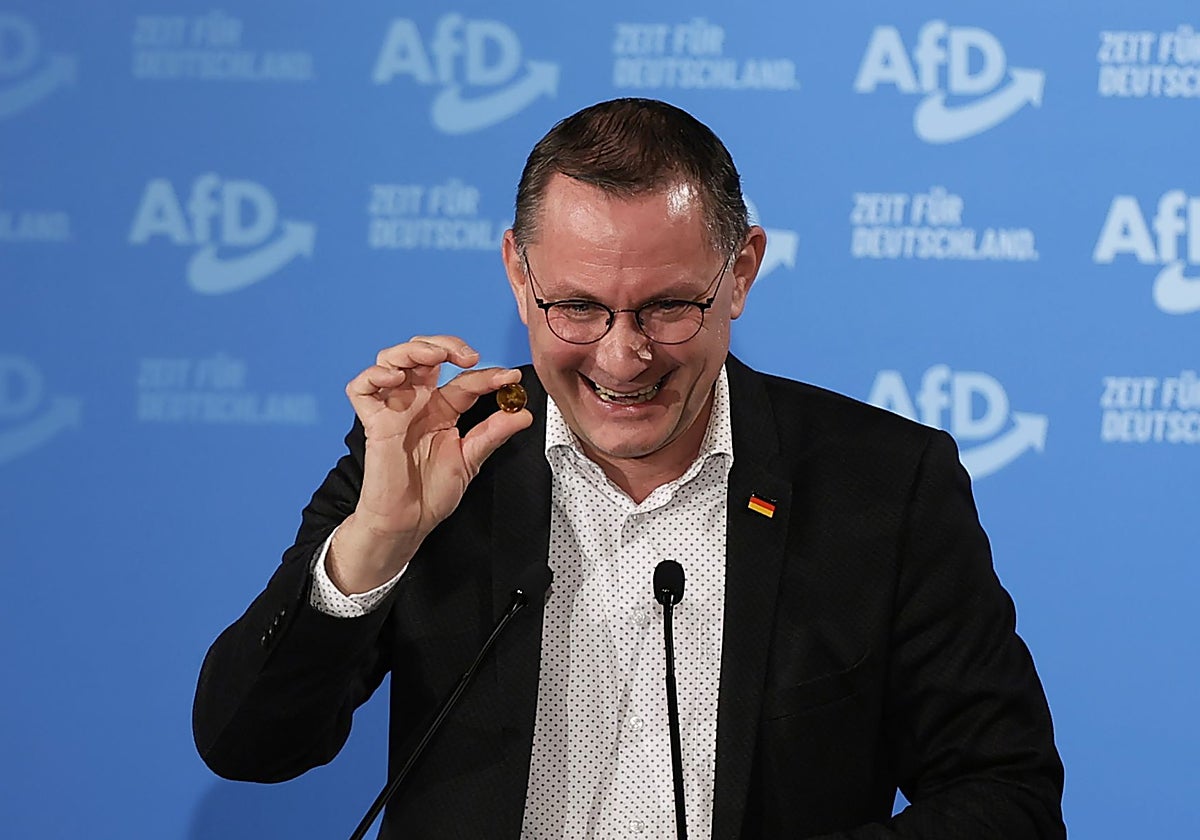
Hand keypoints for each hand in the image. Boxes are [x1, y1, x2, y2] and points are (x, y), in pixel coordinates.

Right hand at [328, 336, 531, 592]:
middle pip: (423, 353)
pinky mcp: (373, 422)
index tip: (511, 378)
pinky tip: (394, 379)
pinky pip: (361, 388)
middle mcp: (417, 401)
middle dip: (445, 345)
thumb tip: (523, 413)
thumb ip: (493, 433)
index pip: (464, 379)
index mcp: (442, 408)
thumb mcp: (471, 458)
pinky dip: (374, 375)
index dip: (488, 374)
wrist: (409, 521)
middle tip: (467, 356)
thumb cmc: (432, 492)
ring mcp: (393, 408)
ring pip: (392, 359)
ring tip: (433, 358)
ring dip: (412, 350)